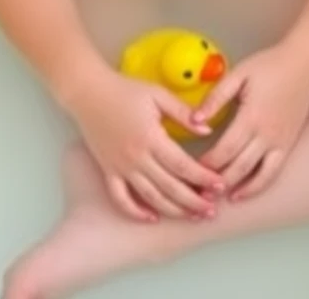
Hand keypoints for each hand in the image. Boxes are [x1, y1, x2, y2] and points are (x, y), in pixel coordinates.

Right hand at [66, 66, 224, 221]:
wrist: (88, 92)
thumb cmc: (124, 90)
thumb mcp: (158, 95)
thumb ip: (183, 112)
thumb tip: (207, 130)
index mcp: (151, 137)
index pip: (183, 165)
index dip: (204, 178)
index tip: (220, 185)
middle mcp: (136, 157)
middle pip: (170, 187)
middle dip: (194, 202)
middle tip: (212, 211)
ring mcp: (121, 167)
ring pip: (150, 197)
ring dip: (173, 210)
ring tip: (192, 217)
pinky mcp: (108, 171)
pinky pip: (121, 198)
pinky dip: (136, 212)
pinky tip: (152, 218)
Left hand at [190, 43, 308, 199]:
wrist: (304, 64)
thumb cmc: (270, 65)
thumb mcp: (239, 74)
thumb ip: (215, 97)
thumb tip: (194, 120)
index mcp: (252, 116)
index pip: (225, 149)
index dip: (207, 163)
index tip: (190, 169)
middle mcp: (267, 134)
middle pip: (238, 167)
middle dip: (216, 181)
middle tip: (197, 191)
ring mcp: (280, 142)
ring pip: (256, 175)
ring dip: (235, 189)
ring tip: (215, 199)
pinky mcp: (288, 145)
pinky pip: (273, 172)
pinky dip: (257, 187)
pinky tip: (241, 193)